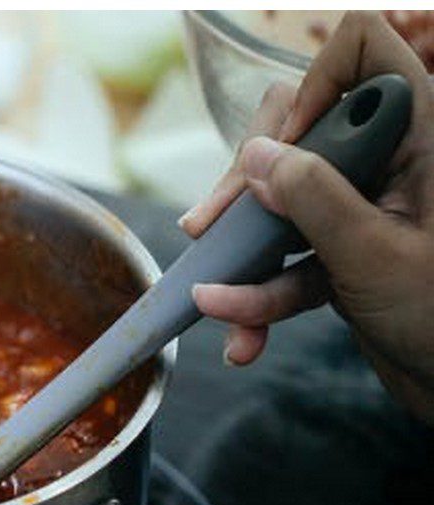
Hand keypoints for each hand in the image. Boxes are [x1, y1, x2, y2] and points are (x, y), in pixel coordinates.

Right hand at [180, 11, 433, 423]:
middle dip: (245, 185)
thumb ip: (314, 197)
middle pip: (297, 130)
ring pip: (279, 200)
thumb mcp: (374, 256)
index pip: (365, 50)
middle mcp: (388, 162)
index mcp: (422, 137)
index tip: (285, 144)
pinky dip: (259, 296)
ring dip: (243, 257)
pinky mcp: (339, 249)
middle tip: (210, 227)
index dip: (315, 83)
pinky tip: (244, 337)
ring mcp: (360, 207)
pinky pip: (284, 256)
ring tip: (217, 305)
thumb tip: (254, 155)